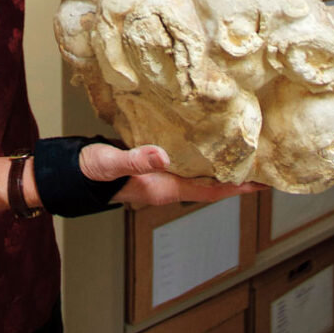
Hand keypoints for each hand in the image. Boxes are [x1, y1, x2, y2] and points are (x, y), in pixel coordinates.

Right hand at [79, 142, 264, 206]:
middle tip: (262, 162)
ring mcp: (160, 176)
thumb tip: (163, 155)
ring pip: (199, 174)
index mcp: (163, 188)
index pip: (209, 192)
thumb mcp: (111, 162)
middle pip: (211, 185)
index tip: (262, 183)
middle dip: (236, 177)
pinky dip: (201, 154)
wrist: (71, 172)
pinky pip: (185, 162)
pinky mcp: (152, 164)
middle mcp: (166, 185)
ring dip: (221, 165)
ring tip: (244, 150)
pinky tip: (207, 140)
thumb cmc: (90, 170)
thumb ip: (136, 159)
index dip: (236, 188)